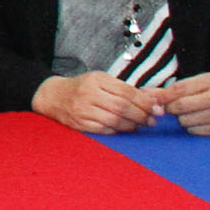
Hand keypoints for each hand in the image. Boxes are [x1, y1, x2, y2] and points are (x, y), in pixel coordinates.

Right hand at [31, 72, 156, 134]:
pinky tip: (124, 128)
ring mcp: (82, 109)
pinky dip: (117, 130)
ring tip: (140, 125)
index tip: (156, 108)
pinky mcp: (79, 123)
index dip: (144, 101)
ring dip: (131, 124)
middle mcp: (88, 93)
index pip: (126, 91)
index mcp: (97, 79)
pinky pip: (103, 129)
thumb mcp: (101, 81)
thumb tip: (152, 100)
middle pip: (121, 106)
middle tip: (151, 120)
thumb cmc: (82, 88)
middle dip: (141, 115)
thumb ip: (124, 89)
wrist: (53, 96)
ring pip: (114, 120)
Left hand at [155, 73, 209, 136]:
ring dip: (181, 118)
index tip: (152, 99)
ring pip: (184, 121)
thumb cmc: (209, 91)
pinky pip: (193, 131)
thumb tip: (145, 93)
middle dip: (171, 108)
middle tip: (173, 107)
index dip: (162, 95)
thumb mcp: (194, 84)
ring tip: (191, 112)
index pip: (179, 88)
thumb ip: (170, 89)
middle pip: (180, 106)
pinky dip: (191, 127)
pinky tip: (198, 120)